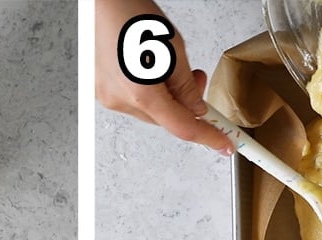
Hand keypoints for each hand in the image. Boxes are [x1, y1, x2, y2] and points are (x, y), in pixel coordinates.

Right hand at [96, 0, 231, 154]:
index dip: (207, 136)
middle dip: (184, 104)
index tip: (222, 143)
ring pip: (148, 110)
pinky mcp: (99, 89)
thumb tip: (195, 107)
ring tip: (167, 63)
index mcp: (142, 94)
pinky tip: (149, 66)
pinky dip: (146, 89)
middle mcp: (120, 100)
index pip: (182, 127)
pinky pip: (131, 99)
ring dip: (165, 95)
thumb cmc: (130, 15)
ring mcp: (106, 96)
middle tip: (196, 79)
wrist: (102, 2)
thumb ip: (187, 86)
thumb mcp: (174, 48)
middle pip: (164, 119)